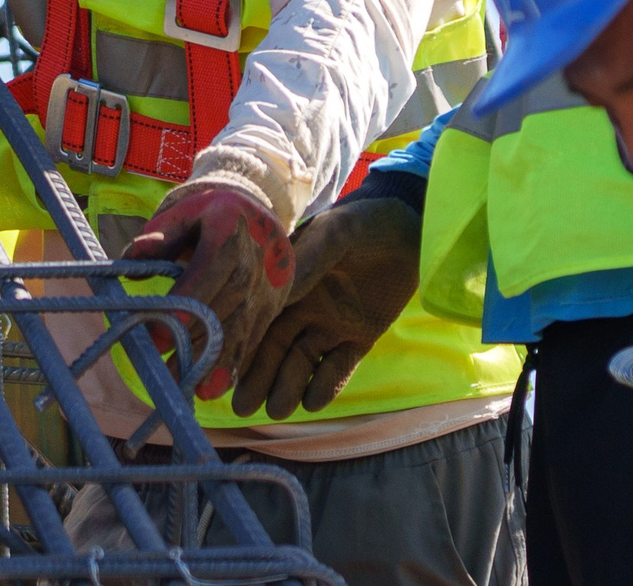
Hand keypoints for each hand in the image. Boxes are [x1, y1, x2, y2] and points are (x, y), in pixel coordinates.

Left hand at [122, 183, 292, 401]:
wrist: (253, 210)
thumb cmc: (206, 213)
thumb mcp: (182, 211)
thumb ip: (159, 234)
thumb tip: (133, 256)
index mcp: (230, 226)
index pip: (210, 269)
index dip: (185, 305)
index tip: (159, 337)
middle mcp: (257, 256)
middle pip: (228, 303)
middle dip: (197, 340)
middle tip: (166, 371)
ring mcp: (270, 282)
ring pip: (243, 325)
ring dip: (216, 359)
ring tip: (189, 387)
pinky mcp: (275, 303)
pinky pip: (255, 335)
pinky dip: (235, 361)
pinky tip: (214, 386)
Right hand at [232, 197, 420, 419]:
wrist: (411, 227)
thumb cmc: (365, 222)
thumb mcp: (336, 233)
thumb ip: (308, 258)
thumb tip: (278, 292)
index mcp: (289, 283)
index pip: (258, 317)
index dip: (240, 342)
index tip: (221, 368)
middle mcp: (303, 308)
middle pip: (273, 349)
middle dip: (256, 378)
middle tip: (242, 406)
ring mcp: (330, 326)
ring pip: (301, 364)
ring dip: (287, 387)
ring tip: (277, 410)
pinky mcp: (359, 339)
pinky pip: (338, 369)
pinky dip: (326, 386)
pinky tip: (313, 401)